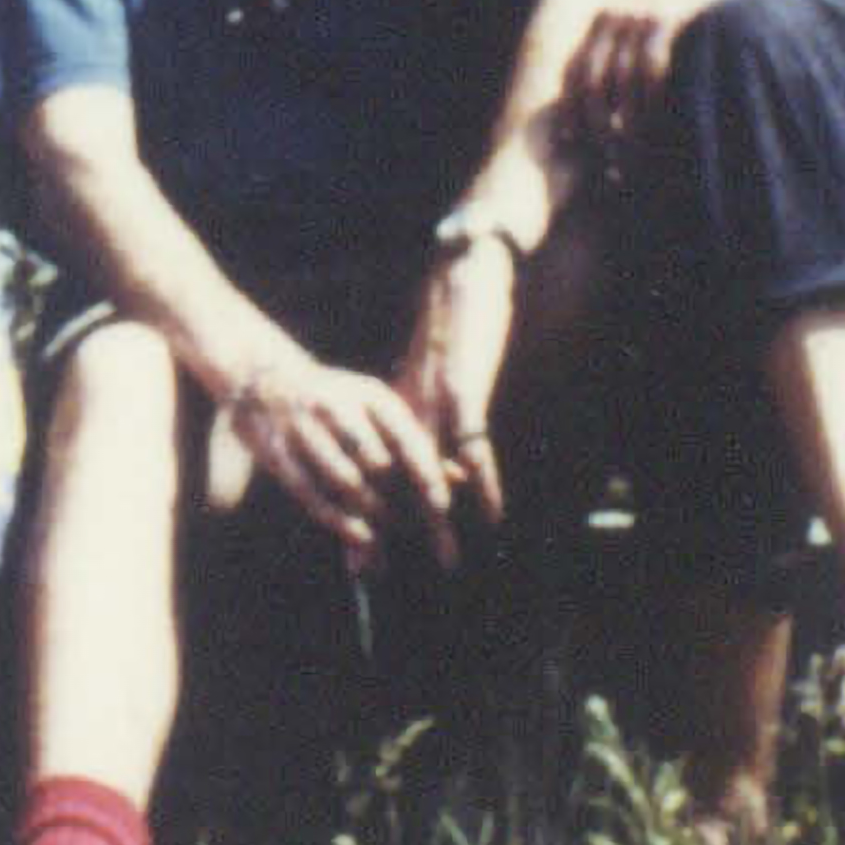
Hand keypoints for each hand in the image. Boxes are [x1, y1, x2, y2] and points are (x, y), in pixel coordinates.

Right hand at [222, 351, 455, 563]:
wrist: (263, 375)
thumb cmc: (337, 401)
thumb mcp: (375, 408)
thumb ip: (414, 441)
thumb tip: (463, 477)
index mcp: (370, 393)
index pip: (407, 437)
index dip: (426, 474)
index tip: (442, 506)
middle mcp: (336, 406)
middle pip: (378, 465)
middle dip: (397, 501)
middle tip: (411, 528)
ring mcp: (304, 428)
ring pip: (347, 482)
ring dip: (369, 514)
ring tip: (385, 537)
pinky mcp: (277, 452)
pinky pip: (313, 495)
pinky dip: (340, 522)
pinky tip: (360, 539)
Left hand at [389, 238, 522, 570]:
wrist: (461, 276)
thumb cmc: (448, 322)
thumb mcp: (429, 374)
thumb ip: (422, 414)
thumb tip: (427, 458)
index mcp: (395, 409)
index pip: (376, 471)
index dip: (367, 511)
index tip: (353, 551)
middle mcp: (408, 412)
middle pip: (394, 480)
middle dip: (387, 528)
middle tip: (367, 569)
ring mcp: (436, 404)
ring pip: (429, 471)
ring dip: (437, 518)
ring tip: (443, 557)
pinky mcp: (464, 392)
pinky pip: (475, 446)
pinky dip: (486, 481)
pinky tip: (491, 511)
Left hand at [562, 0, 802, 147]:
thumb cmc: (692, 5)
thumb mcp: (653, 22)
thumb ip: (632, 51)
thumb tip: (621, 102)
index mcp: (604, 19)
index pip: (575, 70)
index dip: (571, 107)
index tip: (573, 141)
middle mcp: (614, 15)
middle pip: (591, 80)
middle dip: (596, 123)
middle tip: (606, 157)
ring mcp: (640, 14)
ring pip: (620, 79)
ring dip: (625, 122)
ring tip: (633, 153)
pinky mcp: (668, 16)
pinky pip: (650, 67)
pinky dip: (649, 100)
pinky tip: (654, 125)